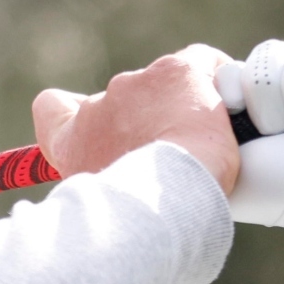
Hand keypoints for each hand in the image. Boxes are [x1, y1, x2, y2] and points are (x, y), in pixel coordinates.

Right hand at [32, 45, 240, 194]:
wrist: (164, 204)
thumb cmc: (136, 219)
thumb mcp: (104, 206)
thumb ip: (107, 183)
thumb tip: (124, 185)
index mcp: (71, 143)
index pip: (52, 108)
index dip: (70, 109)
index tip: (91, 120)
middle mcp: (96, 109)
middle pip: (123, 101)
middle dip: (148, 118)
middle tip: (176, 148)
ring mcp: (134, 86)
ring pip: (165, 86)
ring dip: (182, 107)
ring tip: (207, 142)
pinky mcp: (175, 72)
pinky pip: (202, 64)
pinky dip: (217, 83)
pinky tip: (231, 110)